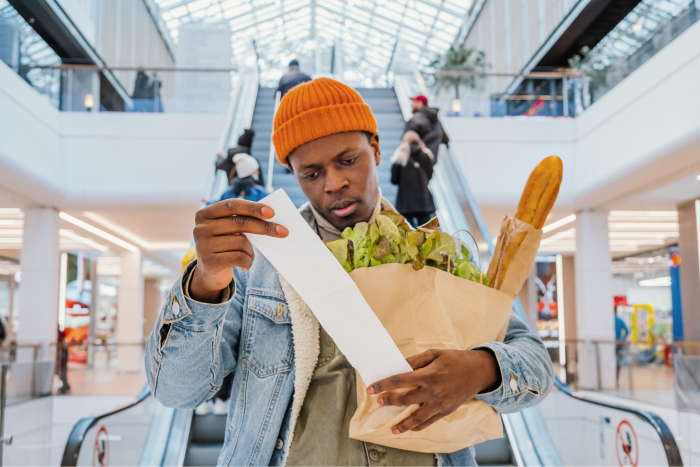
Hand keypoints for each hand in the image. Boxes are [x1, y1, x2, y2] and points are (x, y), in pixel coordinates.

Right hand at [190, 199, 287, 302]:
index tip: (272, 212)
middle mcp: (200, 228)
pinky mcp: (209, 262)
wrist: (210, 273)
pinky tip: (245, 265)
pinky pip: (239, 257)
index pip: (232, 205)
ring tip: (248, 256)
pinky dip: (248, 261)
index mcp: (204, 214)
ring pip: (241, 242)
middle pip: (239, 223)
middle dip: (264, 227)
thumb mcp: (228, 230)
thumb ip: (241, 221)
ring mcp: (203, 245)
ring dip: (251, 250)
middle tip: (284, 231)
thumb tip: (270, 215)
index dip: (253, 208)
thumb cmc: (225, 246)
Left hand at [367, 349, 499, 433]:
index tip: (371, 389)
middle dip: (389, 401)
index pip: (399, 380)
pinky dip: (419, 426)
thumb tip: (400, 366)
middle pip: (405, 399)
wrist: (478, 371)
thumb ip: (416, 360)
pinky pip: (430, 421)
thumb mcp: (435, 353)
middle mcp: (433, 391)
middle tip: (378, 402)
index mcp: (428, 375)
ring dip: (403, 423)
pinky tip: (410, 428)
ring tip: (392, 428)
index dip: (383, 385)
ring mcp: (440, 403)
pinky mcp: (446, 410)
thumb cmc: (455, 359)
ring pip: (417, 417)